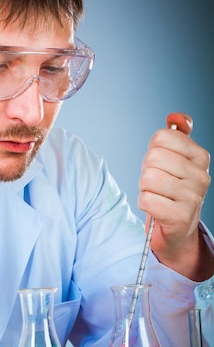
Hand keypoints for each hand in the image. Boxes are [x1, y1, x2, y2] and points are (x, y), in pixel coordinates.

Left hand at [138, 112, 212, 279]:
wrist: (177, 230)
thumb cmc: (171, 190)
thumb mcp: (176, 159)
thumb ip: (176, 135)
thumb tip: (174, 117)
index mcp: (200, 156)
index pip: (161, 137)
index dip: (153, 151)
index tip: (161, 165)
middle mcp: (201, 176)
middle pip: (153, 158)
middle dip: (147, 171)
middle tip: (157, 184)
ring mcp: (193, 197)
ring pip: (148, 179)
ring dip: (145, 189)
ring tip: (157, 195)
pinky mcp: (180, 217)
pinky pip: (146, 200)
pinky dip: (145, 204)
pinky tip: (157, 208)